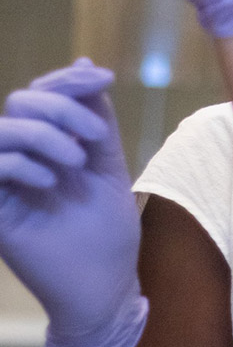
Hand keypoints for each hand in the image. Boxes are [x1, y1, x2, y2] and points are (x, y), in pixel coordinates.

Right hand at [0, 59, 147, 346]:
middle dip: (61, 107)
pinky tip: (51, 182)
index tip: (105, 77)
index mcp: (47, 144)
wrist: (105, 282)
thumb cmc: (107, 227)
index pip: (40, 93)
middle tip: (94, 139)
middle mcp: (21, 158)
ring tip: (76, 162)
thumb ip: (95, 117)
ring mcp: (5, 183)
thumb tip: (87, 65)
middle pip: (19, 102)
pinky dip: (20, 164)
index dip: (67, 79)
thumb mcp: (107, 162)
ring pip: (1, 129)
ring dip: (43, 134)